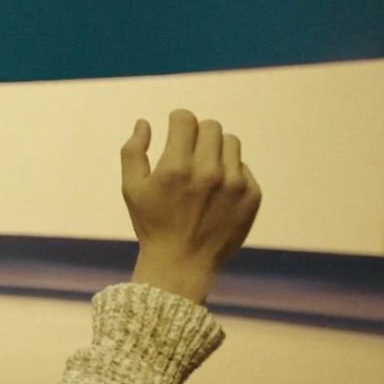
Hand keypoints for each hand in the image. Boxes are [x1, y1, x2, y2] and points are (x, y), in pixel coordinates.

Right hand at [122, 109, 262, 271]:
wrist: (182, 263)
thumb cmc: (152, 224)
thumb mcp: (131, 189)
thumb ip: (132, 151)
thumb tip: (144, 123)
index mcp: (176, 168)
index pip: (185, 119)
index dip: (178, 120)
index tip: (175, 129)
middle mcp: (208, 172)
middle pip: (210, 127)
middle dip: (197, 133)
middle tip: (189, 151)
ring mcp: (234, 184)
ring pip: (230, 142)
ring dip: (216, 149)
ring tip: (204, 169)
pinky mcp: (252, 196)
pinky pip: (243, 167)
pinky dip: (230, 172)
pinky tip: (216, 192)